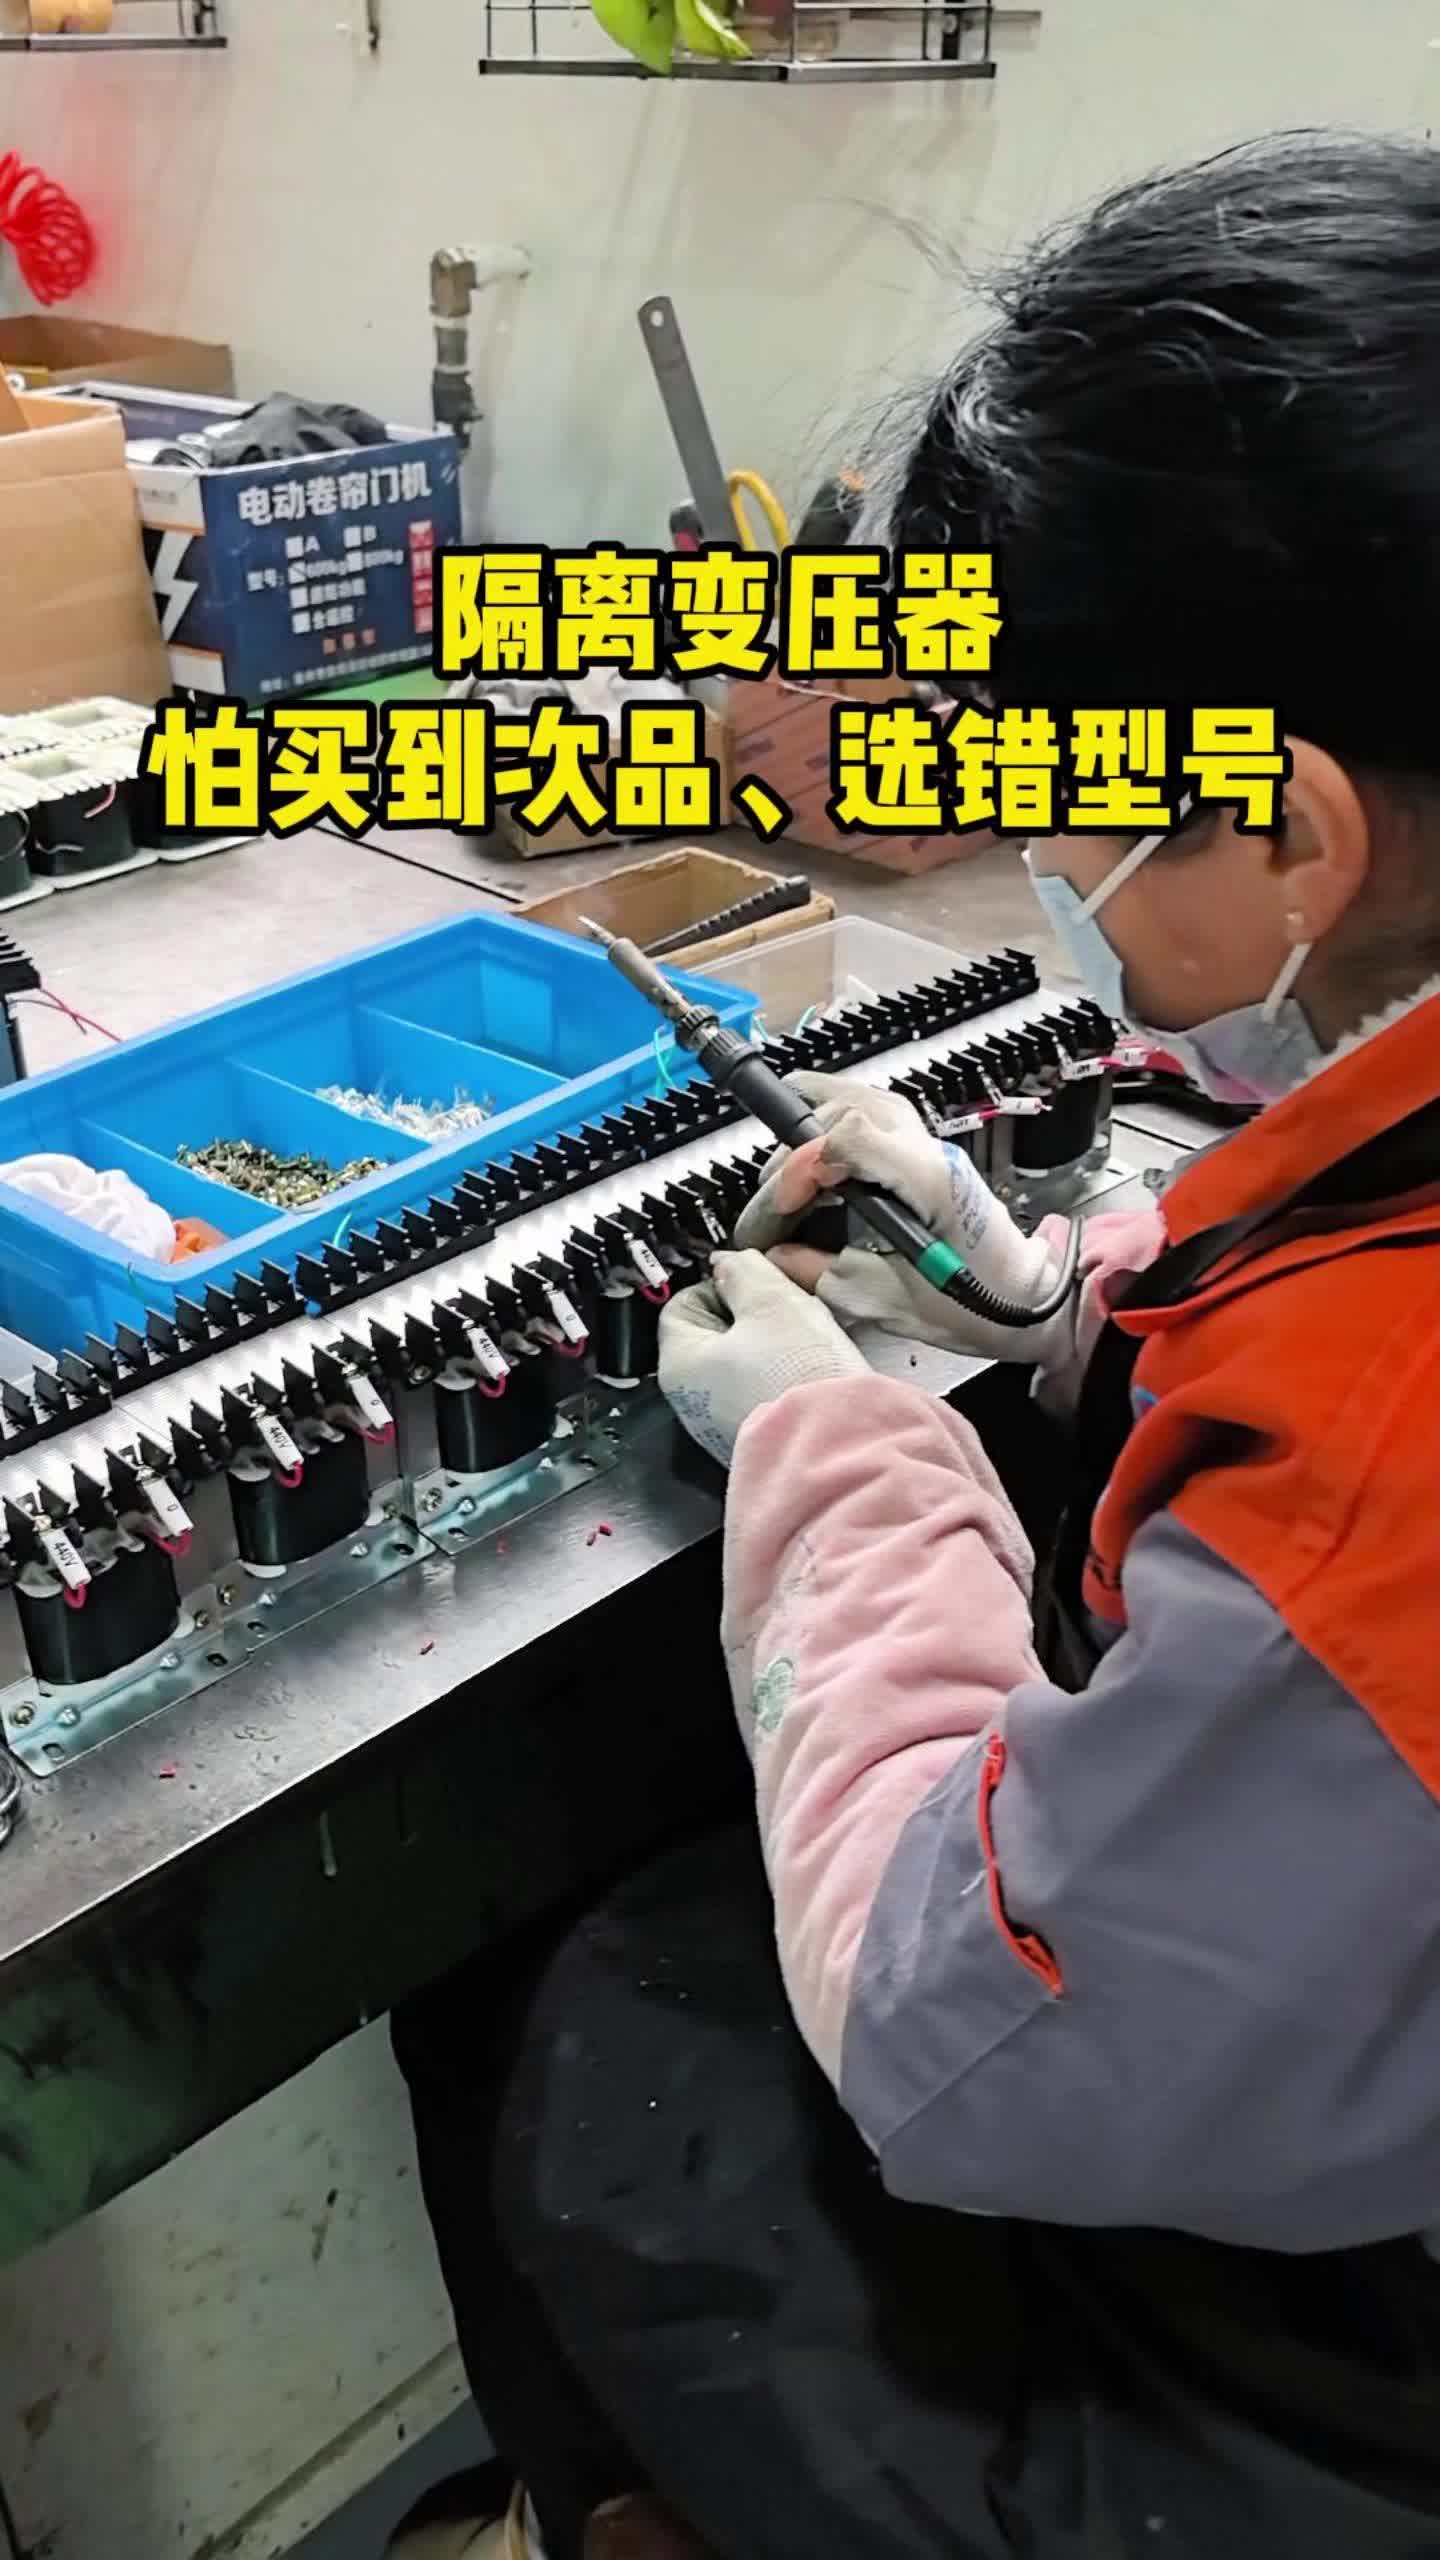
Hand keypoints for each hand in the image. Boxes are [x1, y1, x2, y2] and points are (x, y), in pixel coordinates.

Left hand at [658, 1247, 868, 1468]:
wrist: (840, 1445)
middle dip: (751, 1317)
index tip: (753, 1283)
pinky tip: (809, 1375)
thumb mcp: (771, 1300)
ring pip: (744, 1363)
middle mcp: (692, 1400)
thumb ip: (742, 1271)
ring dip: (773, 1347)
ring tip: (804, 1346)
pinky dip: (784, 1378)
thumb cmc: (798, 1378)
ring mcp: (723, 1423)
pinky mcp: (758, 1436)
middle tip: (785, 1312)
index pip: (683, 1303)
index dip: (720, 1285)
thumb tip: (728, 1262)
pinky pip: (765, 1391)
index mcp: (679, 1362)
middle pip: (715, 1334)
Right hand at [734, 1072, 1067, 1363]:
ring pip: (868, 1099)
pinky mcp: (931, 1156)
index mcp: (927, 1184)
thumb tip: (778, 1257)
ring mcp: (934, 1149)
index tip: (783, 1209)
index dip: (800, 1167)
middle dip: (797, 1151)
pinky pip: (882, 1114)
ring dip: (818, 1115)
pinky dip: (843, 1116)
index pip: (849, 1138)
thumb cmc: (979, 1306)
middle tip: (776, 1200)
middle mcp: (931, 1154)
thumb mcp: (889, 1301)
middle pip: (849, 1111)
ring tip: (780, 1147)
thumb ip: (825, 1274)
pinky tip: (819, 1138)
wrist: (1031, 1302)